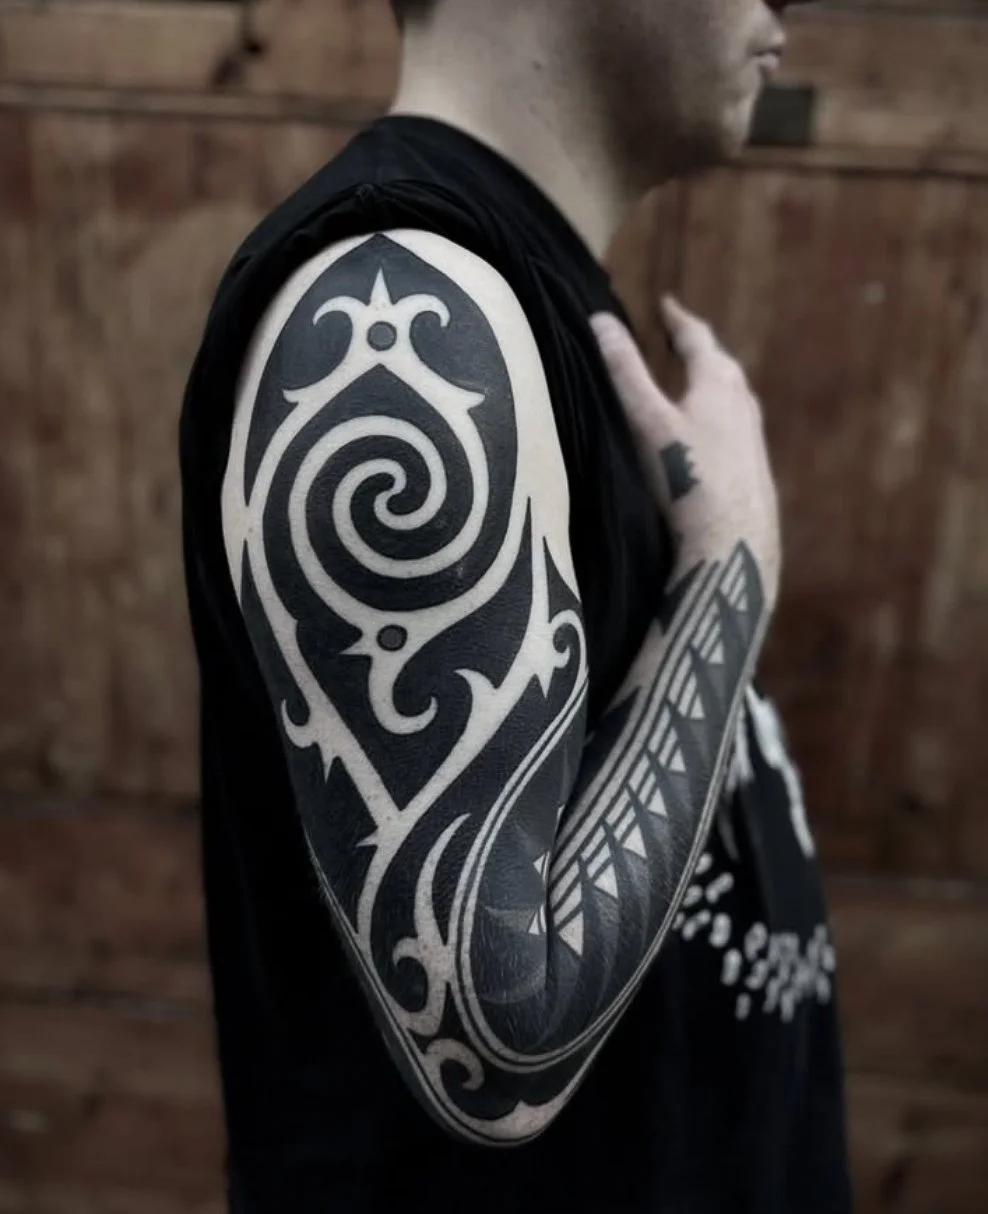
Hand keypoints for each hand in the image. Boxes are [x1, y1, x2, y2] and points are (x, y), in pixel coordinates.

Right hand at [591, 296, 780, 610]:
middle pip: (720, 364)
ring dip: (711, 381)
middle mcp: (743, 402)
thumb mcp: (647, 420)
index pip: (698, 338)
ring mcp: (753, 436)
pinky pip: (735, 424)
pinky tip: (708, 435)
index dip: (678, 319)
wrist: (733, 540)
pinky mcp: (754, 467)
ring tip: (692, 379)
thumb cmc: (688, 476)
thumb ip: (624, 371)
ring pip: (732, 395)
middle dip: (698, 348)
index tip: (666, 303)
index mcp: (718, 381)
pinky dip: (718, 413)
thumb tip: (599, 319)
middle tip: (677, 338)